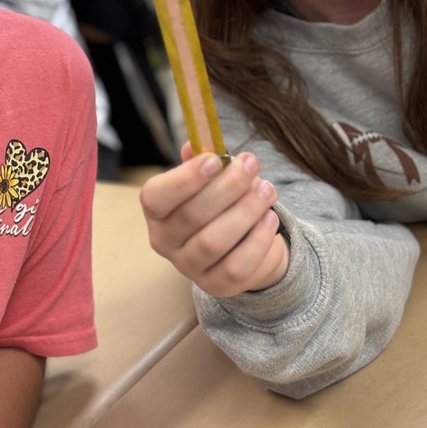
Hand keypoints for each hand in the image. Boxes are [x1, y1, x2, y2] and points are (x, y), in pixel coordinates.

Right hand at [140, 147, 288, 297]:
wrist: (238, 245)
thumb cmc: (217, 202)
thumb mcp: (207, 178)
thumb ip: (202, 159)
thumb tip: (197, 142)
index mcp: (156, 211)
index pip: (156, 197)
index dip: (185, 178)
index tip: (215, 159)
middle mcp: (165, 241)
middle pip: (192, 215)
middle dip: (227, 187)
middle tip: (251, 164)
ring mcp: (188, 267)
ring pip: (214, 241)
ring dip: (246, 211)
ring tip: (267, 189)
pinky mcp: (215, 286)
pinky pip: (237, 266)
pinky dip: (257, 240)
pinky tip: (270, 218)